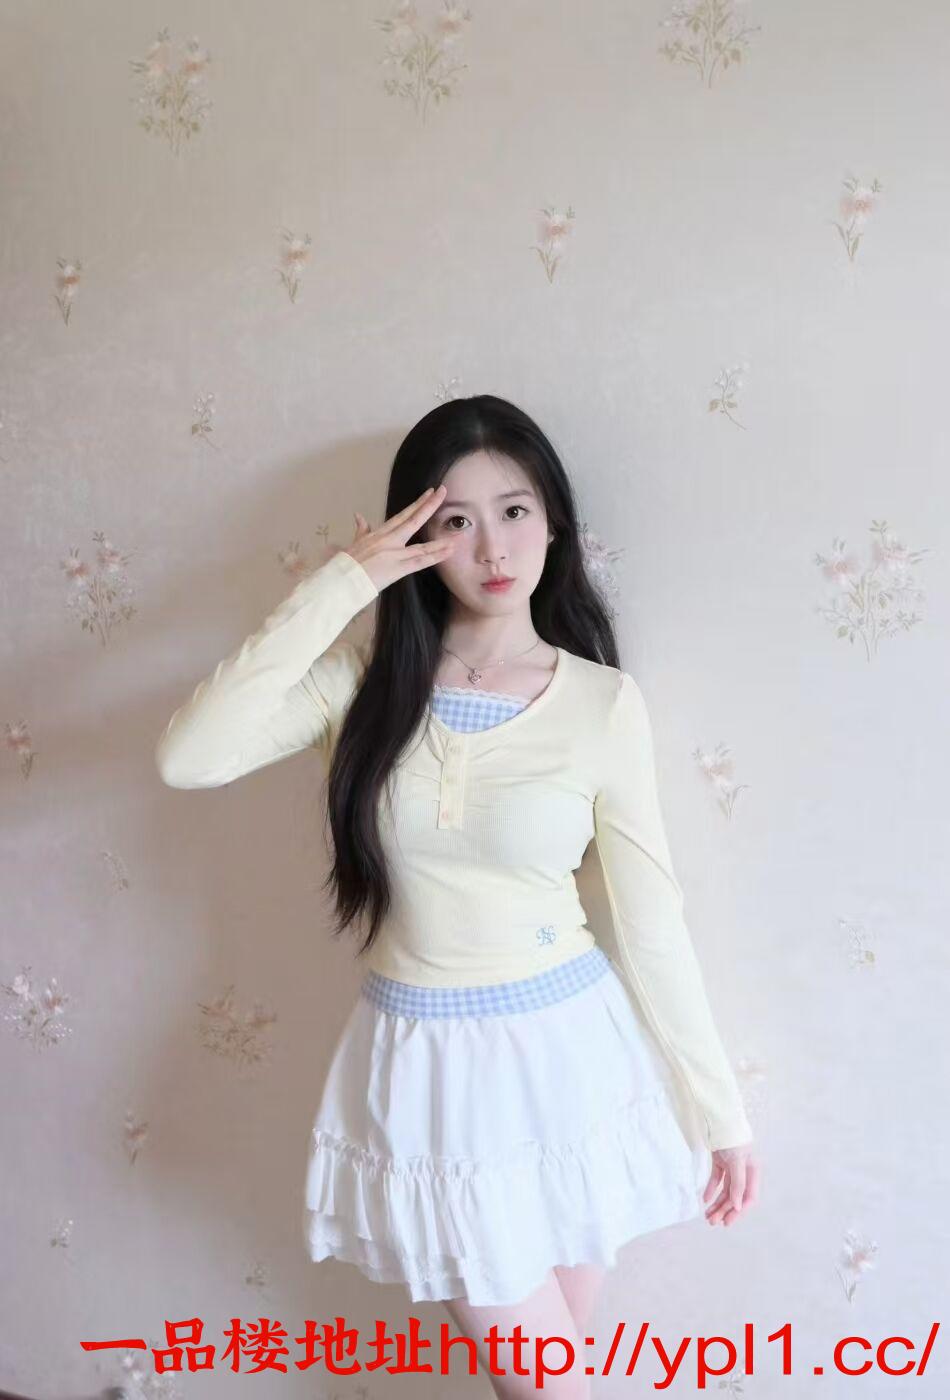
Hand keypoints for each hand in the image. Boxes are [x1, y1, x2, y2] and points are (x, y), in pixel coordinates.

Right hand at [341, 484, 457, 593]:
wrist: (340, 579)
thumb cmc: (345, 565)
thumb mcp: (353, 543)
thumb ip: (360, 530)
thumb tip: (359, 516)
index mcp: (379, 534)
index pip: (402, 515)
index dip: (417, 504)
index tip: (429, 493)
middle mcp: (388, 540)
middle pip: (413, 520)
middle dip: (429, 505)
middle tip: (443, 491)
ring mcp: (394, 554)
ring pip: (422, 546)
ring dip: (440, 541)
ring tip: (456, 535)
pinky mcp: (397, 568)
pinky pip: (420, 562)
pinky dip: (435, 557)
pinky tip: (448, 551)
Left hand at [702, 1141, 758, 1226]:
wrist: (720, 1118)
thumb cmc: (732, 1138)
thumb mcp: (737, 1162)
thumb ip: (738, 1184)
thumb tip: (736, 1206)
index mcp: (753, 1172)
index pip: (748, 1197)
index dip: (738, 1211)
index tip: (727, 1221)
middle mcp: (744, 1171)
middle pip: (735, 1196)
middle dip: (724, 1210)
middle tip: (712, 1222)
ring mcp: (732, 1166)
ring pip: (725, 1190)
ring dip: (717, 1203)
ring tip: (707, 1215)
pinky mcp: (720, 1161)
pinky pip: (717, 1179)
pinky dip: (711, 1189)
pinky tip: (705, 1200)